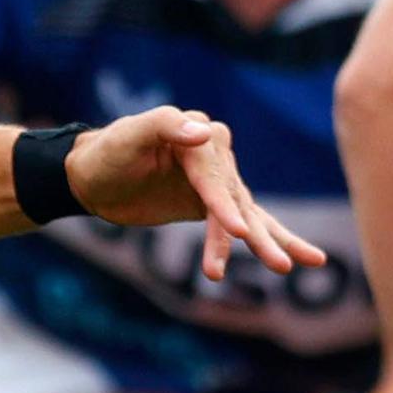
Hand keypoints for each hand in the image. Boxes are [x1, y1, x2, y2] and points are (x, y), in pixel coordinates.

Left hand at [62, 110, 328, 282]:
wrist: (95, 176)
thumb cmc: (110, 151)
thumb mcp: (130, 135)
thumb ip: (165, 126)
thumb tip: (204, 131)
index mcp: (199, 134)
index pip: (213, 176)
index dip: (224, 205)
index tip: (239, 232)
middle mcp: (216, 154)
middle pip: (236, 199)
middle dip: (255, 235)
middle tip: (279, 266)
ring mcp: (219, 180)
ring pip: (249, 215)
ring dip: (269, 243)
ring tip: (297, 267)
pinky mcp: (215, 204)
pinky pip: (246, 223)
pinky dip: (269, 240)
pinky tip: (294, 261)